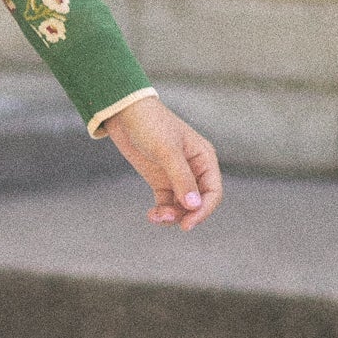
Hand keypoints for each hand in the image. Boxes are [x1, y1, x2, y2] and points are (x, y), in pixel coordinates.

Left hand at [103, 95, 222, 230]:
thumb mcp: (167, 151)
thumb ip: (181, 178)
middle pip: (198, 202)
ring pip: (182, 206)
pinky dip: (162, 212)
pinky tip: (152, 215)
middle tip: (167, 219)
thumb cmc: (150, 124)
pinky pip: (167, 203)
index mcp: (204, 158)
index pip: (213, 191)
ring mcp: (176, 176)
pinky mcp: (160, 180)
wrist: (123, 114)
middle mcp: (194, 170)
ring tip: (155, 216)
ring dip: (172, 215)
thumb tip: (194, 205)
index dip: (204, 210)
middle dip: (185, 214)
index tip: (188, 224)